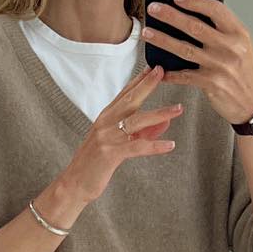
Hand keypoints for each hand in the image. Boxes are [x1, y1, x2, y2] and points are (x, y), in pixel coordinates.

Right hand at [57, 63, 183, 205]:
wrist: (74, 183)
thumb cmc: (95, 164)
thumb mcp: (117, 143)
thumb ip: (140, 132)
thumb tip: (164, 123)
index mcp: (105, 118)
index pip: (124, 94)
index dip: (139, 80)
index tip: (153, 68)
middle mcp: (105, 123)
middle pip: (130, 99)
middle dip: (147, 84)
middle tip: (162, 72)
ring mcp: (107, 137)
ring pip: (137, 121)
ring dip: (160, 114)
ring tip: (178, 109)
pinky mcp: (111, 154)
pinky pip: (138, 147)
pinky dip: (155, 145)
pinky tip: (170, 145)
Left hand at [142, 0, 252, 125]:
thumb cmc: (245, 72)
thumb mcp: (242, 46)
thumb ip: (223, 31)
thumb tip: (193, 14)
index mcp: (239, 33)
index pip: (216, 9)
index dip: (195, 1)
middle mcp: (231, 48)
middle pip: (195, 26)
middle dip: (170, 15)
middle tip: (154, 8)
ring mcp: (221, 66)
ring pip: (185, 49)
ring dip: (163, 40)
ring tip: (148, 32)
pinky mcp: (212, 84)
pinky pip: (185, 75)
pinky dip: (170, 72)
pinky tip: (158, 67)